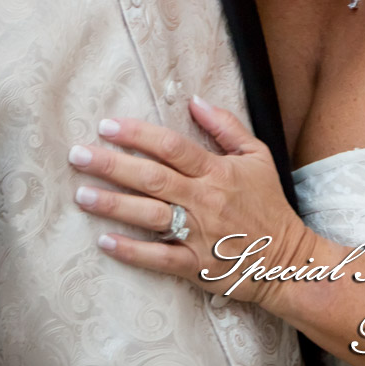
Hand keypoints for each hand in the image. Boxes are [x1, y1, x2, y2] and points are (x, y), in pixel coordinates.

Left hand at [67, 97, 315, 307]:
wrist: (286, 260)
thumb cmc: (268, 204)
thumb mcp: (257, 156)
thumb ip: (226, 126)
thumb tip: (194, 100)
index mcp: (216, 171)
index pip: (172, 147)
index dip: (138, 135)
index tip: (107, 126)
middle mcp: (203, 200)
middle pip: (152, 178)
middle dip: (112, 165)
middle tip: (78, 155)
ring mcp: (198, 234)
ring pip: (150, 216)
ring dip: (113, 205)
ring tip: (82, 194)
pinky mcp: (195, 266)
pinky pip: (159, 258)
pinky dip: (132, 251)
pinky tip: (105, 241)